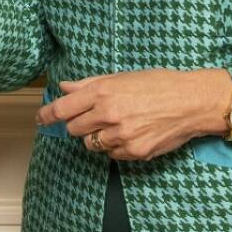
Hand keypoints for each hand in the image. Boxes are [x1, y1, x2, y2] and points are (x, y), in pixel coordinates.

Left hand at [35, 69, 231, 161]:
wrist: (191, 102)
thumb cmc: (158, 84)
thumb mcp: (121, 77)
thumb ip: (89, 85)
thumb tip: (64, 87)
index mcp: (102, 93)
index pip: (63, 109)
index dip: (48, 115)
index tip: (40, 119)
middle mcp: (108, 115)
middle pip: (74, 129)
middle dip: (78, 124)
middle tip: (92, 117)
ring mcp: (121, 137)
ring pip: (91, 144)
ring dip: (96, 136)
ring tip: (116, 124)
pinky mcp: (134, 152)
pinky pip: (111, 154)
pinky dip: (114, 146)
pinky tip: (130, 133)